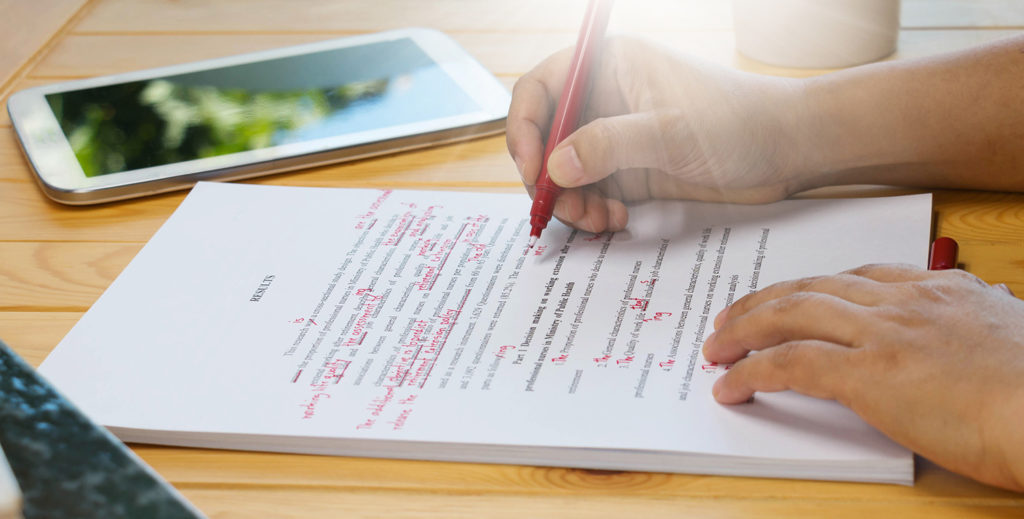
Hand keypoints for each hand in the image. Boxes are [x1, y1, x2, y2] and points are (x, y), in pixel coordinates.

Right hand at [506, 37, 817, 233]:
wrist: (789, 149)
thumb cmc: (740, 122)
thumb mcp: (670, 133)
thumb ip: (608, 145)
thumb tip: (553, 166)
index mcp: (608, 65)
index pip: (539, 89)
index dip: (523, 130)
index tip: (531, 171)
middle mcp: (605, 97)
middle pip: (545, 137)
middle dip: (548, 178)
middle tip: (564, 210)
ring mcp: (616, 135)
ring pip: (565, 172)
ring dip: (571, 202)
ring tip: (596, 222)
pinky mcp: (630, 168)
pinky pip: (591, 192)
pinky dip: (592, 211)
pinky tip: (614, 222)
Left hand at [702, 264, 1023, 490]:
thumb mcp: (1009, 342)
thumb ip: (971, 330)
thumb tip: (955, 347)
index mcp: (944, 291)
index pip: (861, 276)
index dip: (815, 287)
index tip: (792, 297)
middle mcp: (907, 302)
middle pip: (813, 288)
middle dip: (765, 301)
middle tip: (733, 317)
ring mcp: (885, 333)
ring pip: (791, 315)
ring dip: (745, 329)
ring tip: (717, 345)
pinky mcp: (869, 373)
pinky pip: (790, 364)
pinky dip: (752, 370)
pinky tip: (731, 383)